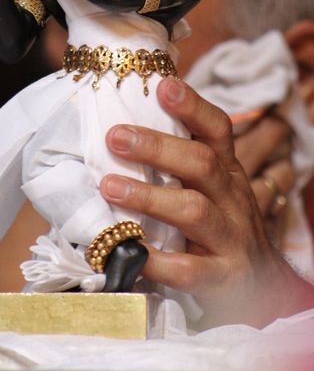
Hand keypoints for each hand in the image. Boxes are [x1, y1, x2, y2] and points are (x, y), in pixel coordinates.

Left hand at [100, 77, 313, 327]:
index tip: (163, 85)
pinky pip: (189, 269)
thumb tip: (120, 127)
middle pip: (201, 163)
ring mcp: (229, 238)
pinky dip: (157, 261)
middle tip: (115, 137)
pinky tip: (130, 253)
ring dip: (149, 196)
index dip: (192, 105)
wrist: (263, 285)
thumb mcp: (209, 188)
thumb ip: (177, 161)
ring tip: (109, 186)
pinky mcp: (222, 278)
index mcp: (225, 170)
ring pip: (193, 210)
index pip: (216, 129)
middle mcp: (231, 198)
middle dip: (157, 147)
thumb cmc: (219, 224)